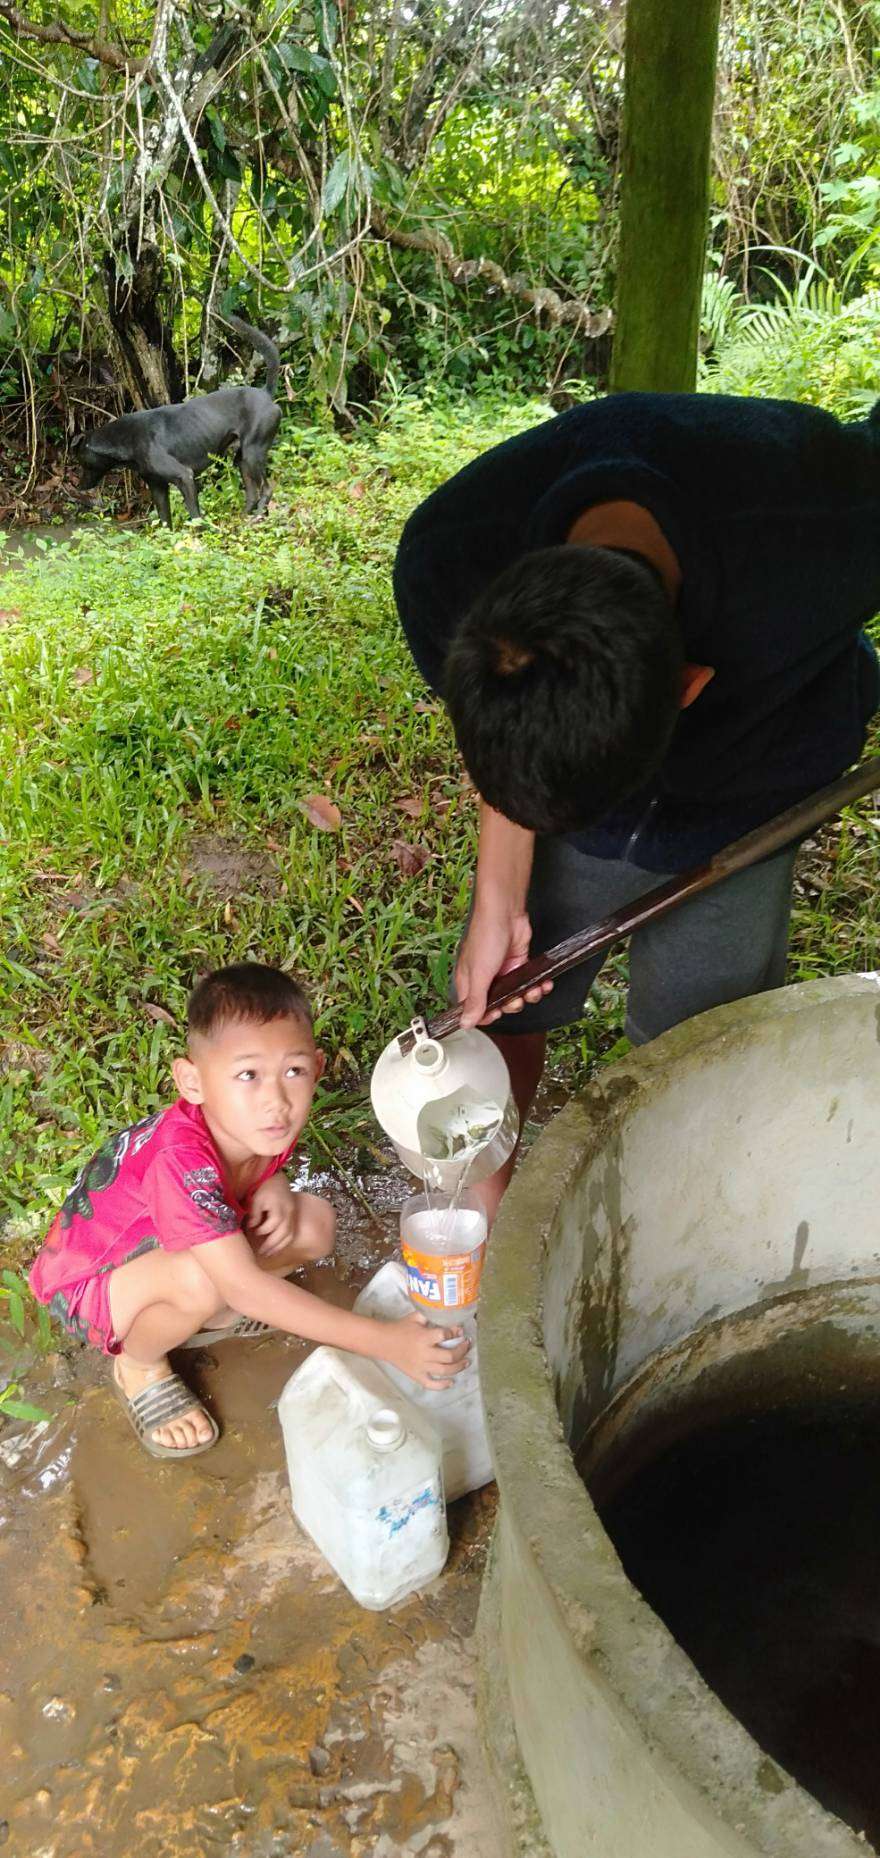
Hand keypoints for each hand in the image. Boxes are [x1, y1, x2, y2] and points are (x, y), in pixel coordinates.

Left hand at [244, 1173, 296, 1256]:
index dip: (261, 1230)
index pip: (271, 1225)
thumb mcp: (256, 1199)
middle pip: (283, 1233)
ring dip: (279, 1246)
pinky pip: (292, 1233)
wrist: (277, 1179)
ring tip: (269, 1254)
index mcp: (279, 1208)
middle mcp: (289, 1213)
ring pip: (289, 1235)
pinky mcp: (294, 1217)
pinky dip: (285, 1242)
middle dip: (271, 1245)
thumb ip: (254, 1214)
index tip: (253, 1231)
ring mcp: (293, 1215)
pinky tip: (277, 1247)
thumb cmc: (265, 1188)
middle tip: (262, 1253)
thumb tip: (252, 1226)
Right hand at [381, 1312, 470, 1388]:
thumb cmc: (401, 1328)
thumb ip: (431, 1315)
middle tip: (467, 1345)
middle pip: (449, 1356)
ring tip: (466, 1361)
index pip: (444, 1335)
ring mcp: (421, 1367)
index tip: (460, 1330)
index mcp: (424, 1337)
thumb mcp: (416, 1317)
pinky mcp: (416, 1376)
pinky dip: (443, 1385)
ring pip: (444, 1371)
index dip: (455, 1333)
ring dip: (459, 1367)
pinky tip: (451, 1381)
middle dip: (462, 1351)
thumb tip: (451, 1319)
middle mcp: (424, 1353)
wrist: (384, 1342)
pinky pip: (432, 1384)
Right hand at [455, 900, 552, 1028]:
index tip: (497, 1013)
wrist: (505, 911)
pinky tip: (543, 984)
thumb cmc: (485, 936)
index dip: (487, 1015)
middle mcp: (484, 978)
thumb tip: (465, 1024)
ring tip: (534, 990)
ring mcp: (502, 971)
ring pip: (515, 995)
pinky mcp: (518, 963)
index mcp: (468, 981)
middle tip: (516, 999)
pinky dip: (537, 985)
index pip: (474, 1009)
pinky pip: (527, 982)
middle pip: (498, 1004)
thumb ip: (474, 1001)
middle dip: (511, 1005)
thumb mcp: (478, 974)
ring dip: (527, 996)